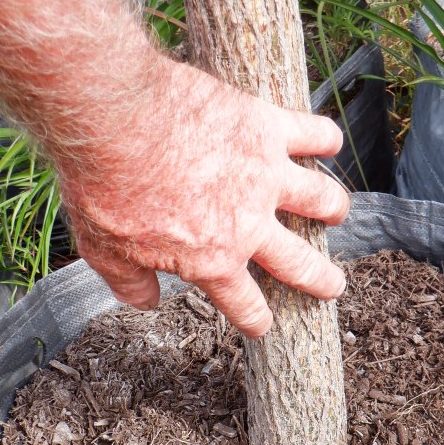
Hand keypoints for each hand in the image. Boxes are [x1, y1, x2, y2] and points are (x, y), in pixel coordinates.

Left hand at [59, 64, 349, 337]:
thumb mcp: (105, 251)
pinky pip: (311, 132)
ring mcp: (264, 175)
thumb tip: (146, 302)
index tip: (262, 326)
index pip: (245, 304)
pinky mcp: (266, 127)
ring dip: (333, 208)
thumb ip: (130, 283)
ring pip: (319, 198)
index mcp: (212, 260)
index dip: (255, 320)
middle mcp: (249, 225)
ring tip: (337, 213)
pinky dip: (325, 138)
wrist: (113, 118)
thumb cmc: (105, 186)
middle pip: (299, 264)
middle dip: (321, 281)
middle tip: (334, 286)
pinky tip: (330, 142)